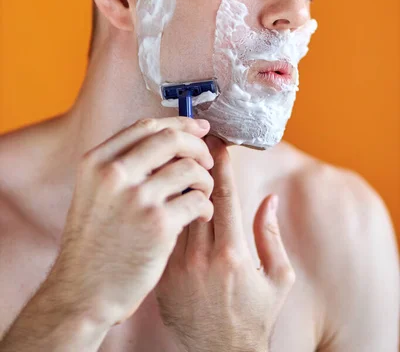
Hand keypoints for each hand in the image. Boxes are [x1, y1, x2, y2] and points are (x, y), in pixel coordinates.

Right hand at [47, 117, 214, 329]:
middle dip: (198, 146)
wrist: (82, 293)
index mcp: (96, 162)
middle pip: (171, 139)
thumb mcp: (94, 192)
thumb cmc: (94, 244)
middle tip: (208, 160)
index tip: (198, 127)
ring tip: (203, 194)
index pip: (146, 126)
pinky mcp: (159, 224)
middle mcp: (114, 174)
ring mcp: (137, 198)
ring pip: (190, 168)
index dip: (179, 123)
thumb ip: (123, 165)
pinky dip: (206, 206)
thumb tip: (170, 139)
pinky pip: (198, 200)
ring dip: (205, 179)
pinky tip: (200, 216)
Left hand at [154, 135, 294, 351]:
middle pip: (194, 197)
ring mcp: (177, 267)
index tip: (219, 143)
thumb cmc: (254, 318)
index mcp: (233, 255)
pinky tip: (168, 194)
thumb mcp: (279, 280)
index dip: (221, 165)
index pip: (224, 196)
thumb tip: (268, 199)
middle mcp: (201, 258)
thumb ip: (272, 236)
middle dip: (196, 164)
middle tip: (196, 141)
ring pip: (175, 211)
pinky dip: (169, 211)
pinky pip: (166, 233)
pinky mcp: (163, 274)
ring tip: (179, 159)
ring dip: (178, 184)